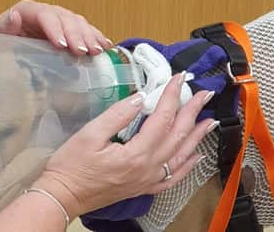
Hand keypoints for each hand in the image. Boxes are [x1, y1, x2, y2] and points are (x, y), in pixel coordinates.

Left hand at [0, 0, 112, 55]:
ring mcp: (58, 21)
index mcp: (26, 10)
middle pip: (64, 18)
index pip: (43, 14)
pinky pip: (84, 31)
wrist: (1, 52)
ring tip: (96, 51)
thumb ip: (4, 28)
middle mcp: (45, 12)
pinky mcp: (67, 31)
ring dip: (89, 36)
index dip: (55, 28)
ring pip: (77, 22)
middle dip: (76, 34)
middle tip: (83, 52)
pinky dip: (95, 37)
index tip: (62, 45)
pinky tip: (104, 46)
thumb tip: (14, 15)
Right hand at [34, 73, 215, 218]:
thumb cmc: (71, 165)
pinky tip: (196, 156)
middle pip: (177, 135)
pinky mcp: (143, 187)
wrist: (63, 196)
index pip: (161, 118)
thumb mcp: (89, 135)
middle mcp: (148, 168)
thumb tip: (138, 98)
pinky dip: (188, 165)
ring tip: (210, 121)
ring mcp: (148, 180)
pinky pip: (173, 177)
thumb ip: (117, 116)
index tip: (178, 78)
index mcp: (136, 153)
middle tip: (204, 94)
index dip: (171, 95)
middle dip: (192, 112)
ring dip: (197, 136)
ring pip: (181, 156)